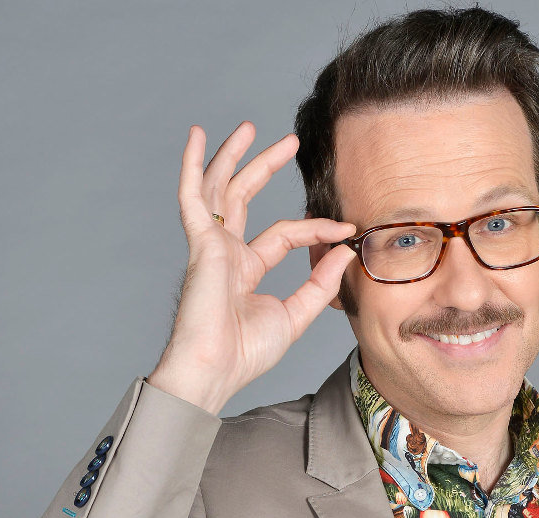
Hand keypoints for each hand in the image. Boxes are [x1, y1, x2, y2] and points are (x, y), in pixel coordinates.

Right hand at [147, 123, 355, 414]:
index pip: (284, 234)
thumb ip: (320, 283)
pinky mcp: (201, 243)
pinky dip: (192, 166)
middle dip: (266, 168)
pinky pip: (193, 197)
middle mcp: (227, 253)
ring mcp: (211, 246)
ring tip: (251, 127)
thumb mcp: (296, 315)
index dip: (316, 228)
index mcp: (246, 270)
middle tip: (290, 143)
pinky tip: (196, 136)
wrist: (214, 369)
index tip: (346, 228)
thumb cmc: (246, 353)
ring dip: (234, 157)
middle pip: (246, 199)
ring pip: (221, 189)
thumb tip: (345, 251)